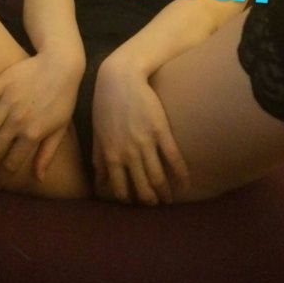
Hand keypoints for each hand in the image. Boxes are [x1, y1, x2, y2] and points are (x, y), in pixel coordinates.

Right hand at [0, 51, 81, 188]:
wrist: (61, 64)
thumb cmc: (63, 98)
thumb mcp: (60, 128)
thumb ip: (47, 153)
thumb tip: (39, 178)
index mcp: (33, 133)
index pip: (12, 162)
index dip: (1, 177)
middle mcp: (17, 120)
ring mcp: (7, 102)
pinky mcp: (0, 85)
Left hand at [92, 56, 189, 205]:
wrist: (121, 77)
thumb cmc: (106, 103)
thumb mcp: (98, 132)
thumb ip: (99, 157)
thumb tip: (99, 180)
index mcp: (110, 155)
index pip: (120, 188)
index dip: (130, 200)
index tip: (137, 204)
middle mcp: (127, 153)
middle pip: (142, 186)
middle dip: (150, 200)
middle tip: (157, 205)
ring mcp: (145, 143)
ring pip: (158, 177)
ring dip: (165, 192)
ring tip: (170, 199)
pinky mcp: (160, 131)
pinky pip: (173, 158)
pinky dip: (181, 174)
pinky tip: (186, 183)